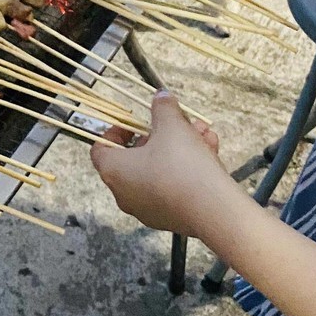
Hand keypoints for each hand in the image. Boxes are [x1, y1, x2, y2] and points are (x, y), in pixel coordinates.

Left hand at [90, 93, 229, 237]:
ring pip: (160, 170)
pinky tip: (211, 152)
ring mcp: (146, 209)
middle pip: (136, 157)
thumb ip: (163, 108)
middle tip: (179, 122)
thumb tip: (160, 97)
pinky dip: (188, 169)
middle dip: (161, 135)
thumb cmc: (182, 164)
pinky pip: (173, 187)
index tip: (134, 122)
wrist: (215, 209)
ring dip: (180, 148)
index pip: (101, 149)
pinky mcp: (169, 218)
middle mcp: (124, 194)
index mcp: (114, 171)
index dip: (116, 131)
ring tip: (202, 133)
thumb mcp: (172, 126)